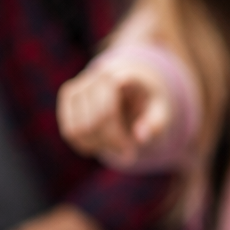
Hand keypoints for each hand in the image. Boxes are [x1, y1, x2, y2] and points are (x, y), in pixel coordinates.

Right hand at [57, 58, 173, 167]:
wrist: (133, 81)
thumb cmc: (147, 99)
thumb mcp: (160, 110)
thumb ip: (155, 123)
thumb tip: (141, 137)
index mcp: (120, 76)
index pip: (106, 113)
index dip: (116, 138)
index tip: (130, 154)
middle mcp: (96, 76)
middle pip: (92, 124)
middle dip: (109, 143)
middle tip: (126, 152)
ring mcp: (80, 83)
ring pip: (77, 129)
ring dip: (96, 145)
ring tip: (114, 145)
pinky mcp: (68, 94)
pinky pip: (69, 130)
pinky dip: (83, 143)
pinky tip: (100, 143)